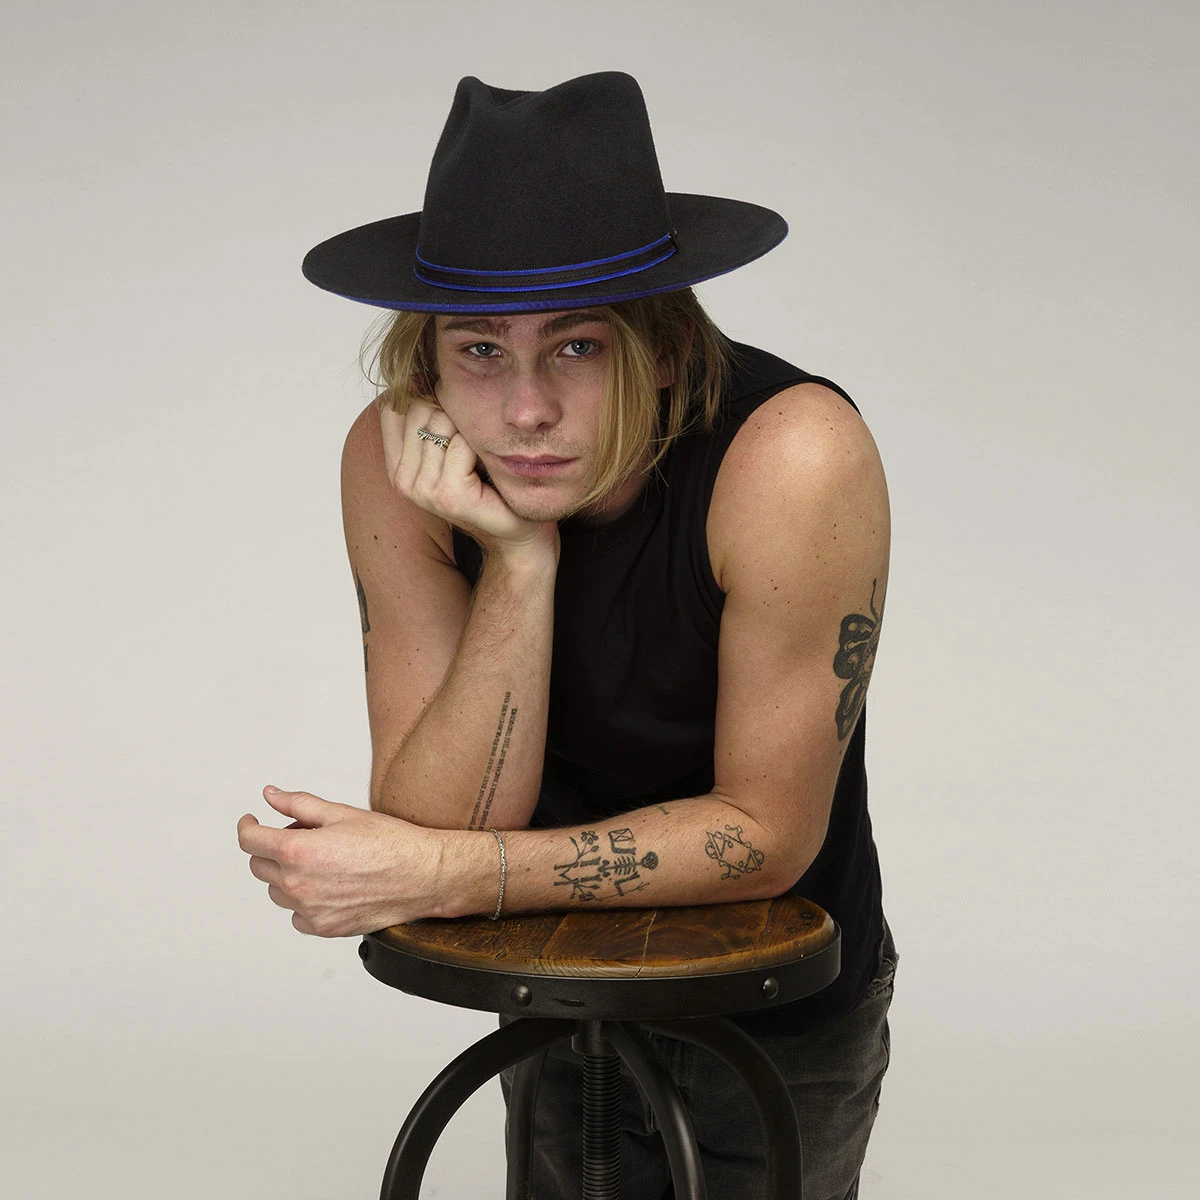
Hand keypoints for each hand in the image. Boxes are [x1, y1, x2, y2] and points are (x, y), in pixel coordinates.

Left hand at [237, 786, 442, 935]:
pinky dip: (304, 901)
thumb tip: (271, 795)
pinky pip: (297, 916)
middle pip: (260, 866)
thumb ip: (298, 804)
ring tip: (322, 860)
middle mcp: (298, 885)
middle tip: (304, 836)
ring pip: (277, 892)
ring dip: (287, 874)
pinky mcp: (324, 928)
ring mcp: (309, 911)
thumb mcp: (342, 813)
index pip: (250, 841)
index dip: (247, 826)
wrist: (422, 875)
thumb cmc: (390, 842)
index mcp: (298, 852)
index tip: (252, 821)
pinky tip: (329, 885)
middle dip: (272, 848)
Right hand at [381, 401, 557, 561]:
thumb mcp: (452, 447)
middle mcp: (402, 481)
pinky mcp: (449, 495)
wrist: (517, 529)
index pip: (394, 407)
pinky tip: (488, 464)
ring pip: (441, 423)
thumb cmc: (489, 484)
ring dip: (469, 428)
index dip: (423, 394)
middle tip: (474, 439)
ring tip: (480, 452)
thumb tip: (417, 374)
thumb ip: (429, 418)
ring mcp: (423, 490)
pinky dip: (480, 444)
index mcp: (396, 467)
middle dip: (452, 411)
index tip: (452, 409)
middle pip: (419, 408)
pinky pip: (462, 444)